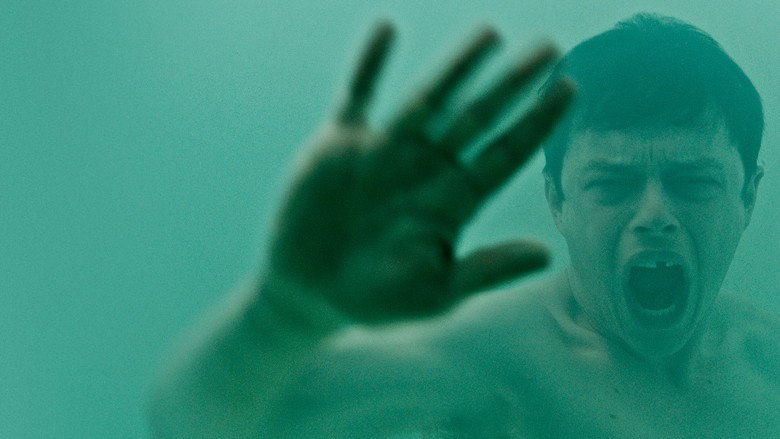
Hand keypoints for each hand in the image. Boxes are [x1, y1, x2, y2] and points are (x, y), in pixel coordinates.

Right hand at [263, 22, 573, 325]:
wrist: (309, 292)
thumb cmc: (375, 301)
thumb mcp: (434, 293)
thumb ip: (485, 271)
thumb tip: (548, 255)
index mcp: (451, 202)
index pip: (504, 154)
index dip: (537, 123)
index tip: (570, 88)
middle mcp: (426, 169)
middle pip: (477, 118)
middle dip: (511, 85)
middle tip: (548, 49)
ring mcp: (384, 152)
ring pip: (429, 100)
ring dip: (458, 68)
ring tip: (491, 33)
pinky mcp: (341, 144)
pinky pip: (359, 94)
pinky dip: (370, 64)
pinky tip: (387, 28)